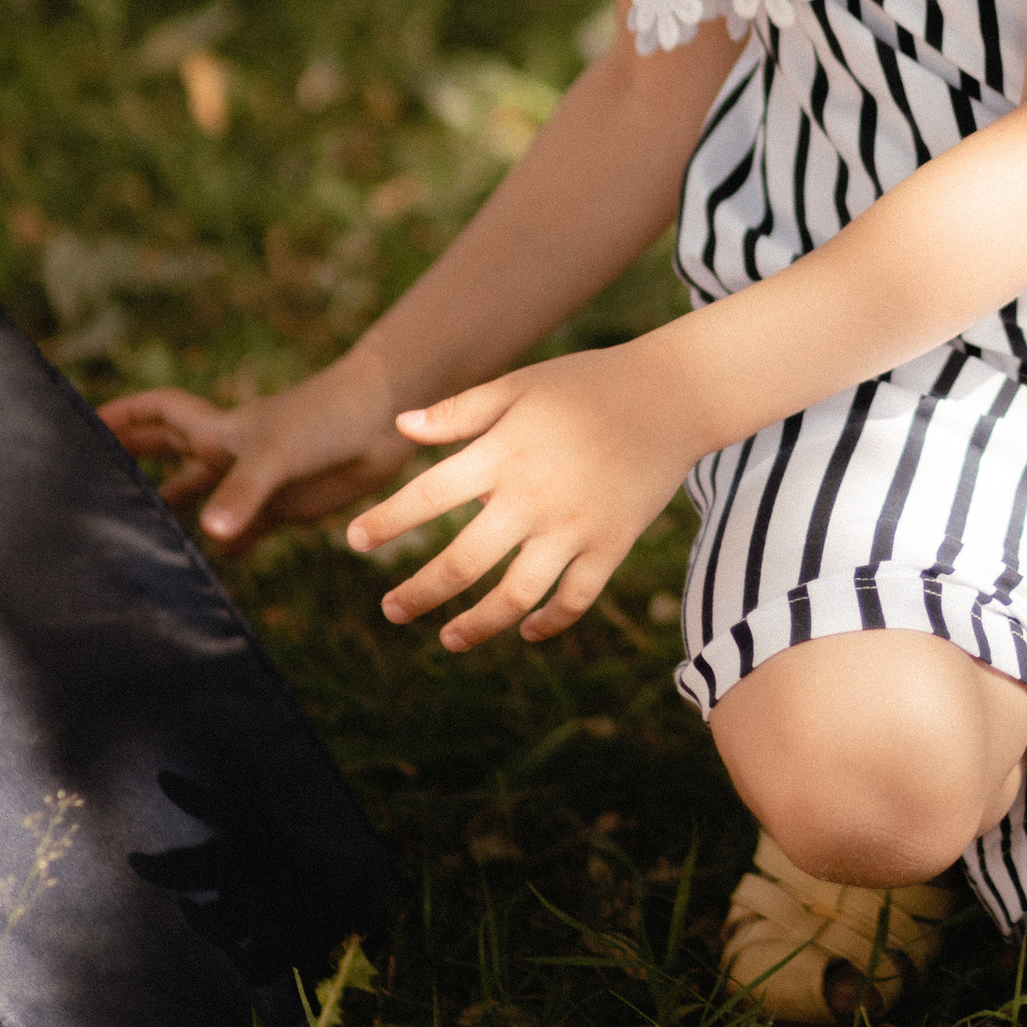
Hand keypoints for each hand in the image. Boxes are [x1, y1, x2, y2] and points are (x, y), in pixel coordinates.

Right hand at [102, 354, 411, 549]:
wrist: (386, 421)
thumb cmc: (328, 419)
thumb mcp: (277, 454)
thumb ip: (243, 494)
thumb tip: (211, 536)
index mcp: (218, 431)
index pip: (158, 413)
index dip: (122, 414)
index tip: (81, 420)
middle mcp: (231, 454)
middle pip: (170, 453)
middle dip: (134, 459)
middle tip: (91, 478)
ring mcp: (257, 482)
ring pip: (204, 497)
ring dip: (174, 512)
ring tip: (136, 536)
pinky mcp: (285, 507)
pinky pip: (246, 530)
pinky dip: (227, 546)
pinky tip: (210, 564)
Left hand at [344, 346, 702, 652]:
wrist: (672, 396)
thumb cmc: (587, 386)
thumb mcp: (520, 386)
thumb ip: (460, 411)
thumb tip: (400, 429)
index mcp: (503, 452)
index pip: (428, 496)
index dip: (386, 522)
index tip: (354, 541)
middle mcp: (533, 496)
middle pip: (462, 563)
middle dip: (419, 594)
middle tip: (391, 610)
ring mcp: (574, 526)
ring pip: (514, 596)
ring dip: (476, 626)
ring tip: (449, 640)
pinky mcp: (610, 545)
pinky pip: (573, 600)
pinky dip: (547, 622)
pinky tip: (524, 630)